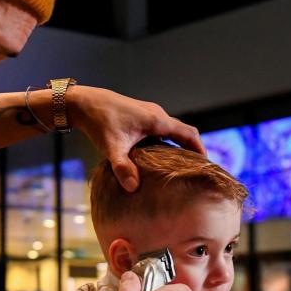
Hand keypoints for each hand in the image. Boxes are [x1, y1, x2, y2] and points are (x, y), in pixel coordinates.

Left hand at [66, 86, 204, 191]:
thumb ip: (122, 168)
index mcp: (157, 120)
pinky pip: (161, 128)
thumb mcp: (112, 147)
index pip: (189, 134)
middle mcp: (157, 114)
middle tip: (194, 170)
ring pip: (172, 129)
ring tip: (178, 166)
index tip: (206, 166)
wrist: (84, 103)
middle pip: (184, 132)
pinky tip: (157, 157)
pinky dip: (166, 141)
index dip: (200, 149)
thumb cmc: (99, 122)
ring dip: (178, 145)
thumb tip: (133, 187)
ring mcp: (149, 113)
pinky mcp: (140, 115)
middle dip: (191, 150)